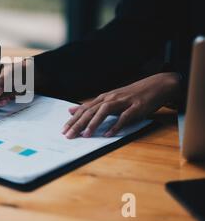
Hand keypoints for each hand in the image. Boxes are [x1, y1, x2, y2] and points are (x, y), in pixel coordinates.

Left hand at [62, 73, 180, 138]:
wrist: (156, 86)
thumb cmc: (131, 95)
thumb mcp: (110, 99)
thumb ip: (91, 106)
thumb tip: (71, 110)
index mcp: (103, 98)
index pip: (84, 109)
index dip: (73, 120)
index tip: (63, 130)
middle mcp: (110, 98)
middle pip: (90, 111)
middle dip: (78, 124)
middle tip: (69, 135)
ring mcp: (123, 102)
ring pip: (104, 111)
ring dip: (94, 124)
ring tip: (86, 135)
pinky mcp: (136, 107)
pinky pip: (124, 117)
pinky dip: (115, 125)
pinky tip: (108, 134)